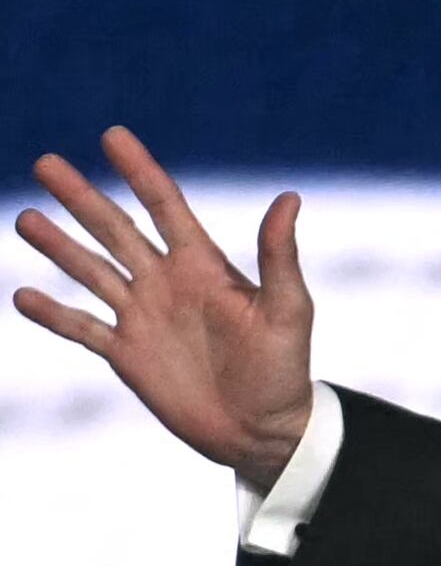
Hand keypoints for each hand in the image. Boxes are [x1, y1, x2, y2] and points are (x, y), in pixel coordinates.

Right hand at [13, 127, 315, 489]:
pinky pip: (82, 328)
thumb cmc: (286, 367)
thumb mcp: (288, 308)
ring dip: (58, 246)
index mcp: (205, 265)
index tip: (112, 136)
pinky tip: (22, 294)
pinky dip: (54, 313)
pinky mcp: (127, 354)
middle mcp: (167, 282)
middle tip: (47, 162)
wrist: (264, 430)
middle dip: (82, 197)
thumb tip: (289, 196)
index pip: (165, 206)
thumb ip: (278, 256)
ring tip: (25, 217)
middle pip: (116, 229)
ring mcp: (143, 317)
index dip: (140, 170)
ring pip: (91, 271)